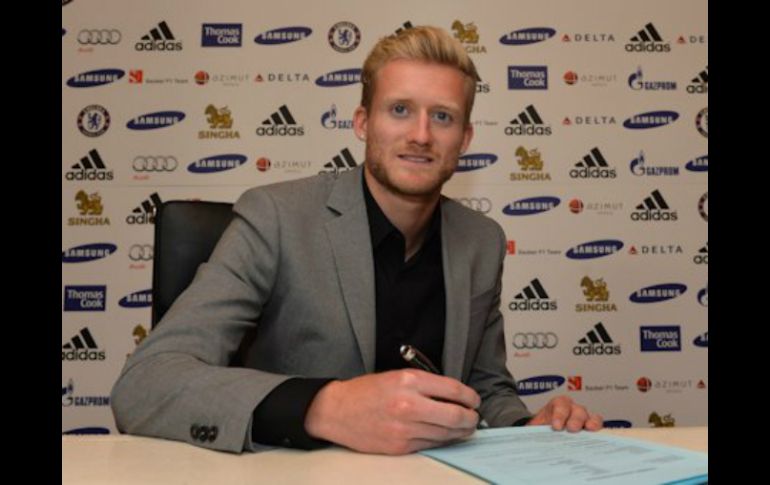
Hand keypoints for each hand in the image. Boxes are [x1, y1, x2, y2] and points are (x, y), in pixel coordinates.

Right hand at [304, 369, 480, 454]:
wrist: (337, 411)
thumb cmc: (367, 391)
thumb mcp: (397, 376)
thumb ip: (426, 384)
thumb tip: (455, 396)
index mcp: (409, 381)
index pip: (453, 390)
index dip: (470, 397)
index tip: (474, 400)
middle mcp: (408, 404)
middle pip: (455, 415)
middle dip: (471, 418)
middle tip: (474, 417)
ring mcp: (404, 428)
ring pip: (446, 434)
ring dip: (460, 432)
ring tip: (464, 428)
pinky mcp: (400, 446)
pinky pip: (431, 445)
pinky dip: (443, 441)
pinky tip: (445, 435)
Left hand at [527, 395, 602, 431]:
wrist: (543, 432)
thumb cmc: (541, 427)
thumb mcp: (535, 427)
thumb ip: (535, 429)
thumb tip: (529, 435)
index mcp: (557, 404)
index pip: (560, 405)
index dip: (559, 414)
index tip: (556, 426)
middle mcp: (572, 408)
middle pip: (577, 410)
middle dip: (574, 419)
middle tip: (571, 429)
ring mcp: (583, 417)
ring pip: (589, 416)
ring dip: (590, 422)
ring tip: (589, 429)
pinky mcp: (590, 426)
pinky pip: (597, 424)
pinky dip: (598, 428)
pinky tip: (598, 435)